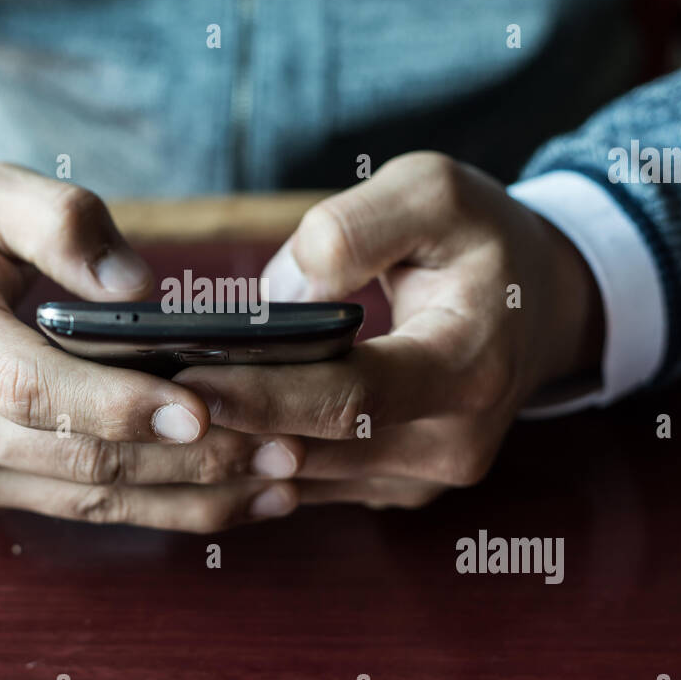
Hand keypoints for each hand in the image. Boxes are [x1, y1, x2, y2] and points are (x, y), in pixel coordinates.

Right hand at [0, 163, 301, 528]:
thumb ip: (61, 219)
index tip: (203, 410)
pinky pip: (67, 511)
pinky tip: (219, 497)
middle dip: (186, 462)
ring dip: (185, 499)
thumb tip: (141, 288)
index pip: (28, 385)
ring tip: (277, 485)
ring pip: (81, 501)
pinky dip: (147, 508)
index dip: (118, 406)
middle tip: (285, 452)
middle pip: (72, 458)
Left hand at [174, 151, 603, 508]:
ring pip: (305, 479)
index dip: (269, 395)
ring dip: (231, 451)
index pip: (355, 398)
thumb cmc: (481, 241)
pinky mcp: (397, 487)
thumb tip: (279, 295)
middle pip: (320, 449)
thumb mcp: (435, 192)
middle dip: (228, 428)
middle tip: (141, 401)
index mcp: (470, 367)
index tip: (187, 383)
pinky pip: (312, 485)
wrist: (539, 306)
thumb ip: (356, 228)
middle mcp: (452, 442)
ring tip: (151, 412)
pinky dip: (254, 458)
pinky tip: (197, 425)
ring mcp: (425, 476)